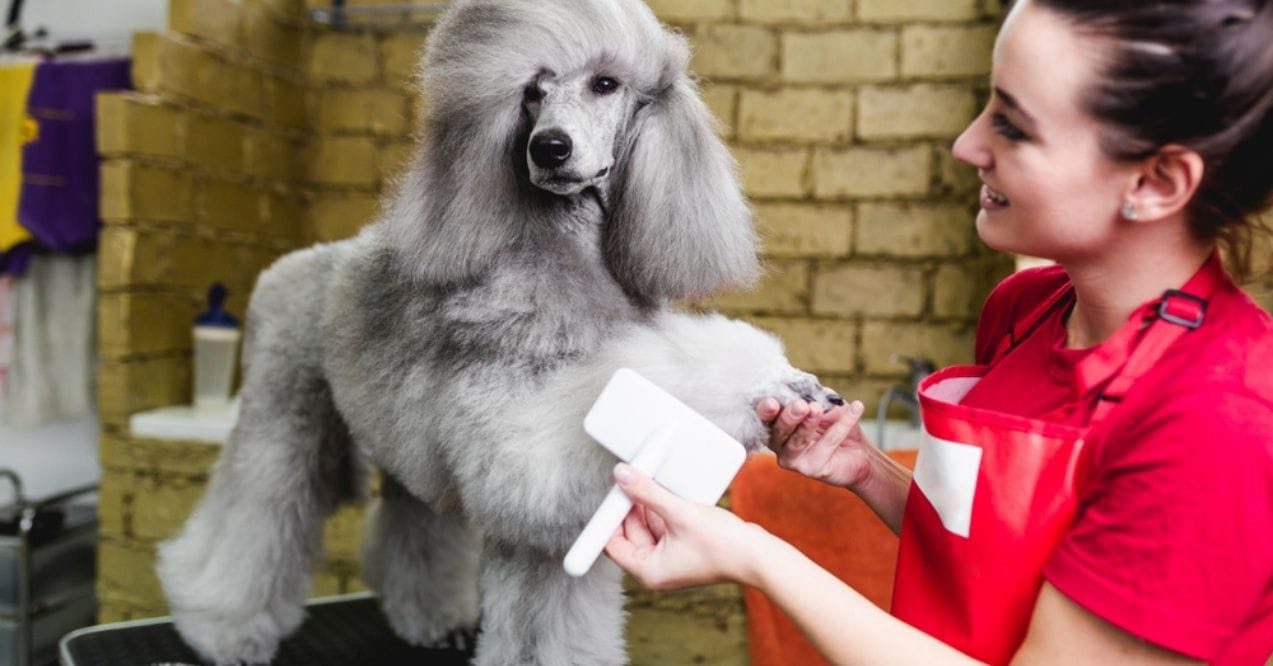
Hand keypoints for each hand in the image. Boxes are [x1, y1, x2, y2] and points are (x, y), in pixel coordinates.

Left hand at [604, 463, 765, 590]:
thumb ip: (648, 493)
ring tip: (654, 483)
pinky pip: (664, 528)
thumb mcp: (680, 513)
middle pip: (629, 533)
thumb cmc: (723, 545)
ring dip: (649, 506)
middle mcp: (657, 569)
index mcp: (648, 571)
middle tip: (634, 479)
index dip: (609, 517)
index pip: (612, 544)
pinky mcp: (684, 550)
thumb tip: (623, 476)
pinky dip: (663, 511)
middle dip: (631, 507)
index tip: (613, 492)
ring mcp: (671, 560)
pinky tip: (669, 493)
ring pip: (647, 528)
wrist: (759, 556)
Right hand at [756, 398, 874, 489]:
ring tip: (817, 409)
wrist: (858, 451)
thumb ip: (811, 394)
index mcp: (776, 425)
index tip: (772, 402)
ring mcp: (793, 459)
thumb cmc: (834, 423)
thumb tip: (802, 383)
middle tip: (800, 405)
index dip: (765, 410)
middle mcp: (780, 445)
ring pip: (797, 442)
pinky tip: (856, 408)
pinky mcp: (813, 469)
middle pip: (778, 432)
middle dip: (788, 417)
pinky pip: (827, 444)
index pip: (765, 418)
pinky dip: (842, 424)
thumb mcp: (822, 402)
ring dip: (808, 424)